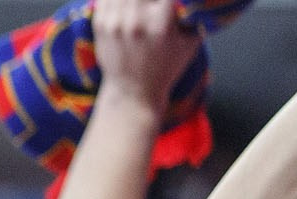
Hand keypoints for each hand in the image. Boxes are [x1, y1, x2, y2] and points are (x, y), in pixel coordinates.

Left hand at [93, 0, 202, 116]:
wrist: (133, 91)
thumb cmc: (167, 66)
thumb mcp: (191, 40)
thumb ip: (195, 12)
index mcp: (161, 24)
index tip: (167, 2)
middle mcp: (137, 22)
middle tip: (154, 4)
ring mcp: (116, 23)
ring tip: (141, 4)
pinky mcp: (101, 26)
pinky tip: (124, 3)